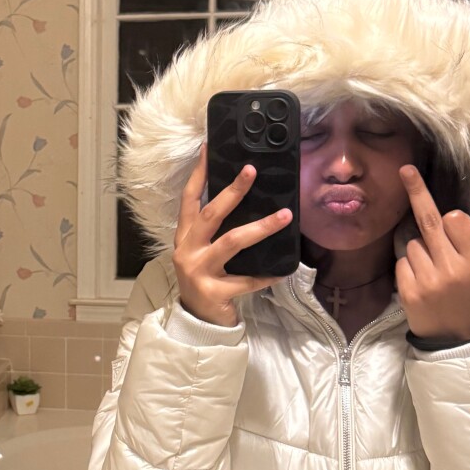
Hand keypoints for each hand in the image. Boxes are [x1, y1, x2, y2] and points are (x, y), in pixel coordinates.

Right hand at [173, 143, 292, 326]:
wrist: (196, 321)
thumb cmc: (204, 280)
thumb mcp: (201, 252)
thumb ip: (214, 231)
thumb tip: (244, 200)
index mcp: (184, 237)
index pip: (189, 199)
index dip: (198, 174)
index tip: (209, 148)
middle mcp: (187, 250)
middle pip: (210, 214)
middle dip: (232, 191)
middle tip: (252, 171)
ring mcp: (199, 271)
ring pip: (232, 242)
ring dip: (261, 227)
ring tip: (284, 215)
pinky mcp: (214, 292)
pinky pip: (247, 280)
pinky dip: (267, 275)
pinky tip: (284, 270)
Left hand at [395, 164, 469, 342]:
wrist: (454, 340)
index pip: (455, 219)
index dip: (452, 220)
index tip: (452, 225)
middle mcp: (451, 268)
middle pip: (429, 221)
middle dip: (417, 191)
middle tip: (405, 170)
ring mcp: (427, 280)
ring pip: (413, 243)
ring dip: (420, 250)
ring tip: (434, 271)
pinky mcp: (407, 290)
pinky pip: (402, 262)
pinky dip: (409, 267)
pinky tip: (422, 281)